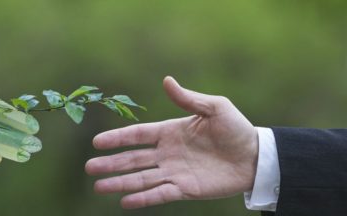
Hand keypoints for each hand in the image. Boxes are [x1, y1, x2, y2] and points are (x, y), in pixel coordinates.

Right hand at [85, 76, 258, 208]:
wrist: (256, 156)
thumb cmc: (236, 129)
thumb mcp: (215, 107)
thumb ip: (188, 99)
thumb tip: (166, 80)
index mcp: (170, 132)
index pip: (138, 135)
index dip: (117, 138)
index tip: (97, 142)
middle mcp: (167, 153)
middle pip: (133, 159)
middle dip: (111, 163)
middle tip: (89, 167)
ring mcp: (174, 172)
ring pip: (141, 178)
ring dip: (120, 183)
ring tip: (99, 187)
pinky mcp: (185, 189)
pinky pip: (160, 194)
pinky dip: (143, 198)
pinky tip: (124, 202)